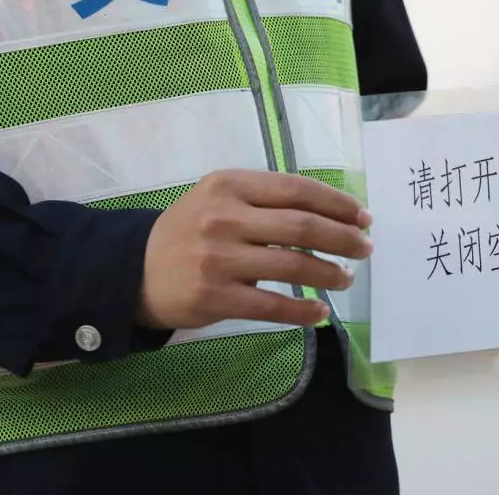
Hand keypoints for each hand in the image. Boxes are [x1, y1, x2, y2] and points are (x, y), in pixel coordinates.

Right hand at [139, 170, 372, 329]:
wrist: (133, 270)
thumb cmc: (190, 231)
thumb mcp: (220, 198)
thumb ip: (266, 199)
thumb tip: (332, 213)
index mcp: (230, 185)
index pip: (297, 189)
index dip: (337, 203)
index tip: (363, 217)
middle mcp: (224, 217)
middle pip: (302, 226)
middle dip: (344, 238)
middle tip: (366, 248)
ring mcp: (218, 258)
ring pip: (293, 265)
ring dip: (330, 274)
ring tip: (347, 278)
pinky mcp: (215, 297)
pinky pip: (272, 305)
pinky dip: (303, 311)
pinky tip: (321, 313)